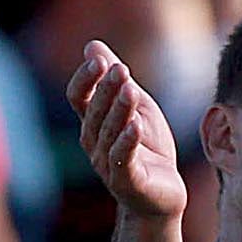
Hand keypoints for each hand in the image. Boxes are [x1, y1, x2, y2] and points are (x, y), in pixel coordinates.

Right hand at [69, 42, 186, 222]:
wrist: (163, 195)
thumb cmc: (147, 149)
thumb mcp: (136, 107)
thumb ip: (116, 80)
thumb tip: (92, 46)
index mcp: (93, 123)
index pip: (78, 97)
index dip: (85, 79)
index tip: (98, 60)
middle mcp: (94, 143)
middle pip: (94, 112)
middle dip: (106, 90)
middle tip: (121, 70)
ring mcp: (107, 164)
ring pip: (109, 134)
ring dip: (120, 111)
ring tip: (131, 90)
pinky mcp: (127, 182)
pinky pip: (123, 159)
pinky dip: (128, 141)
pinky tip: (135, 125)